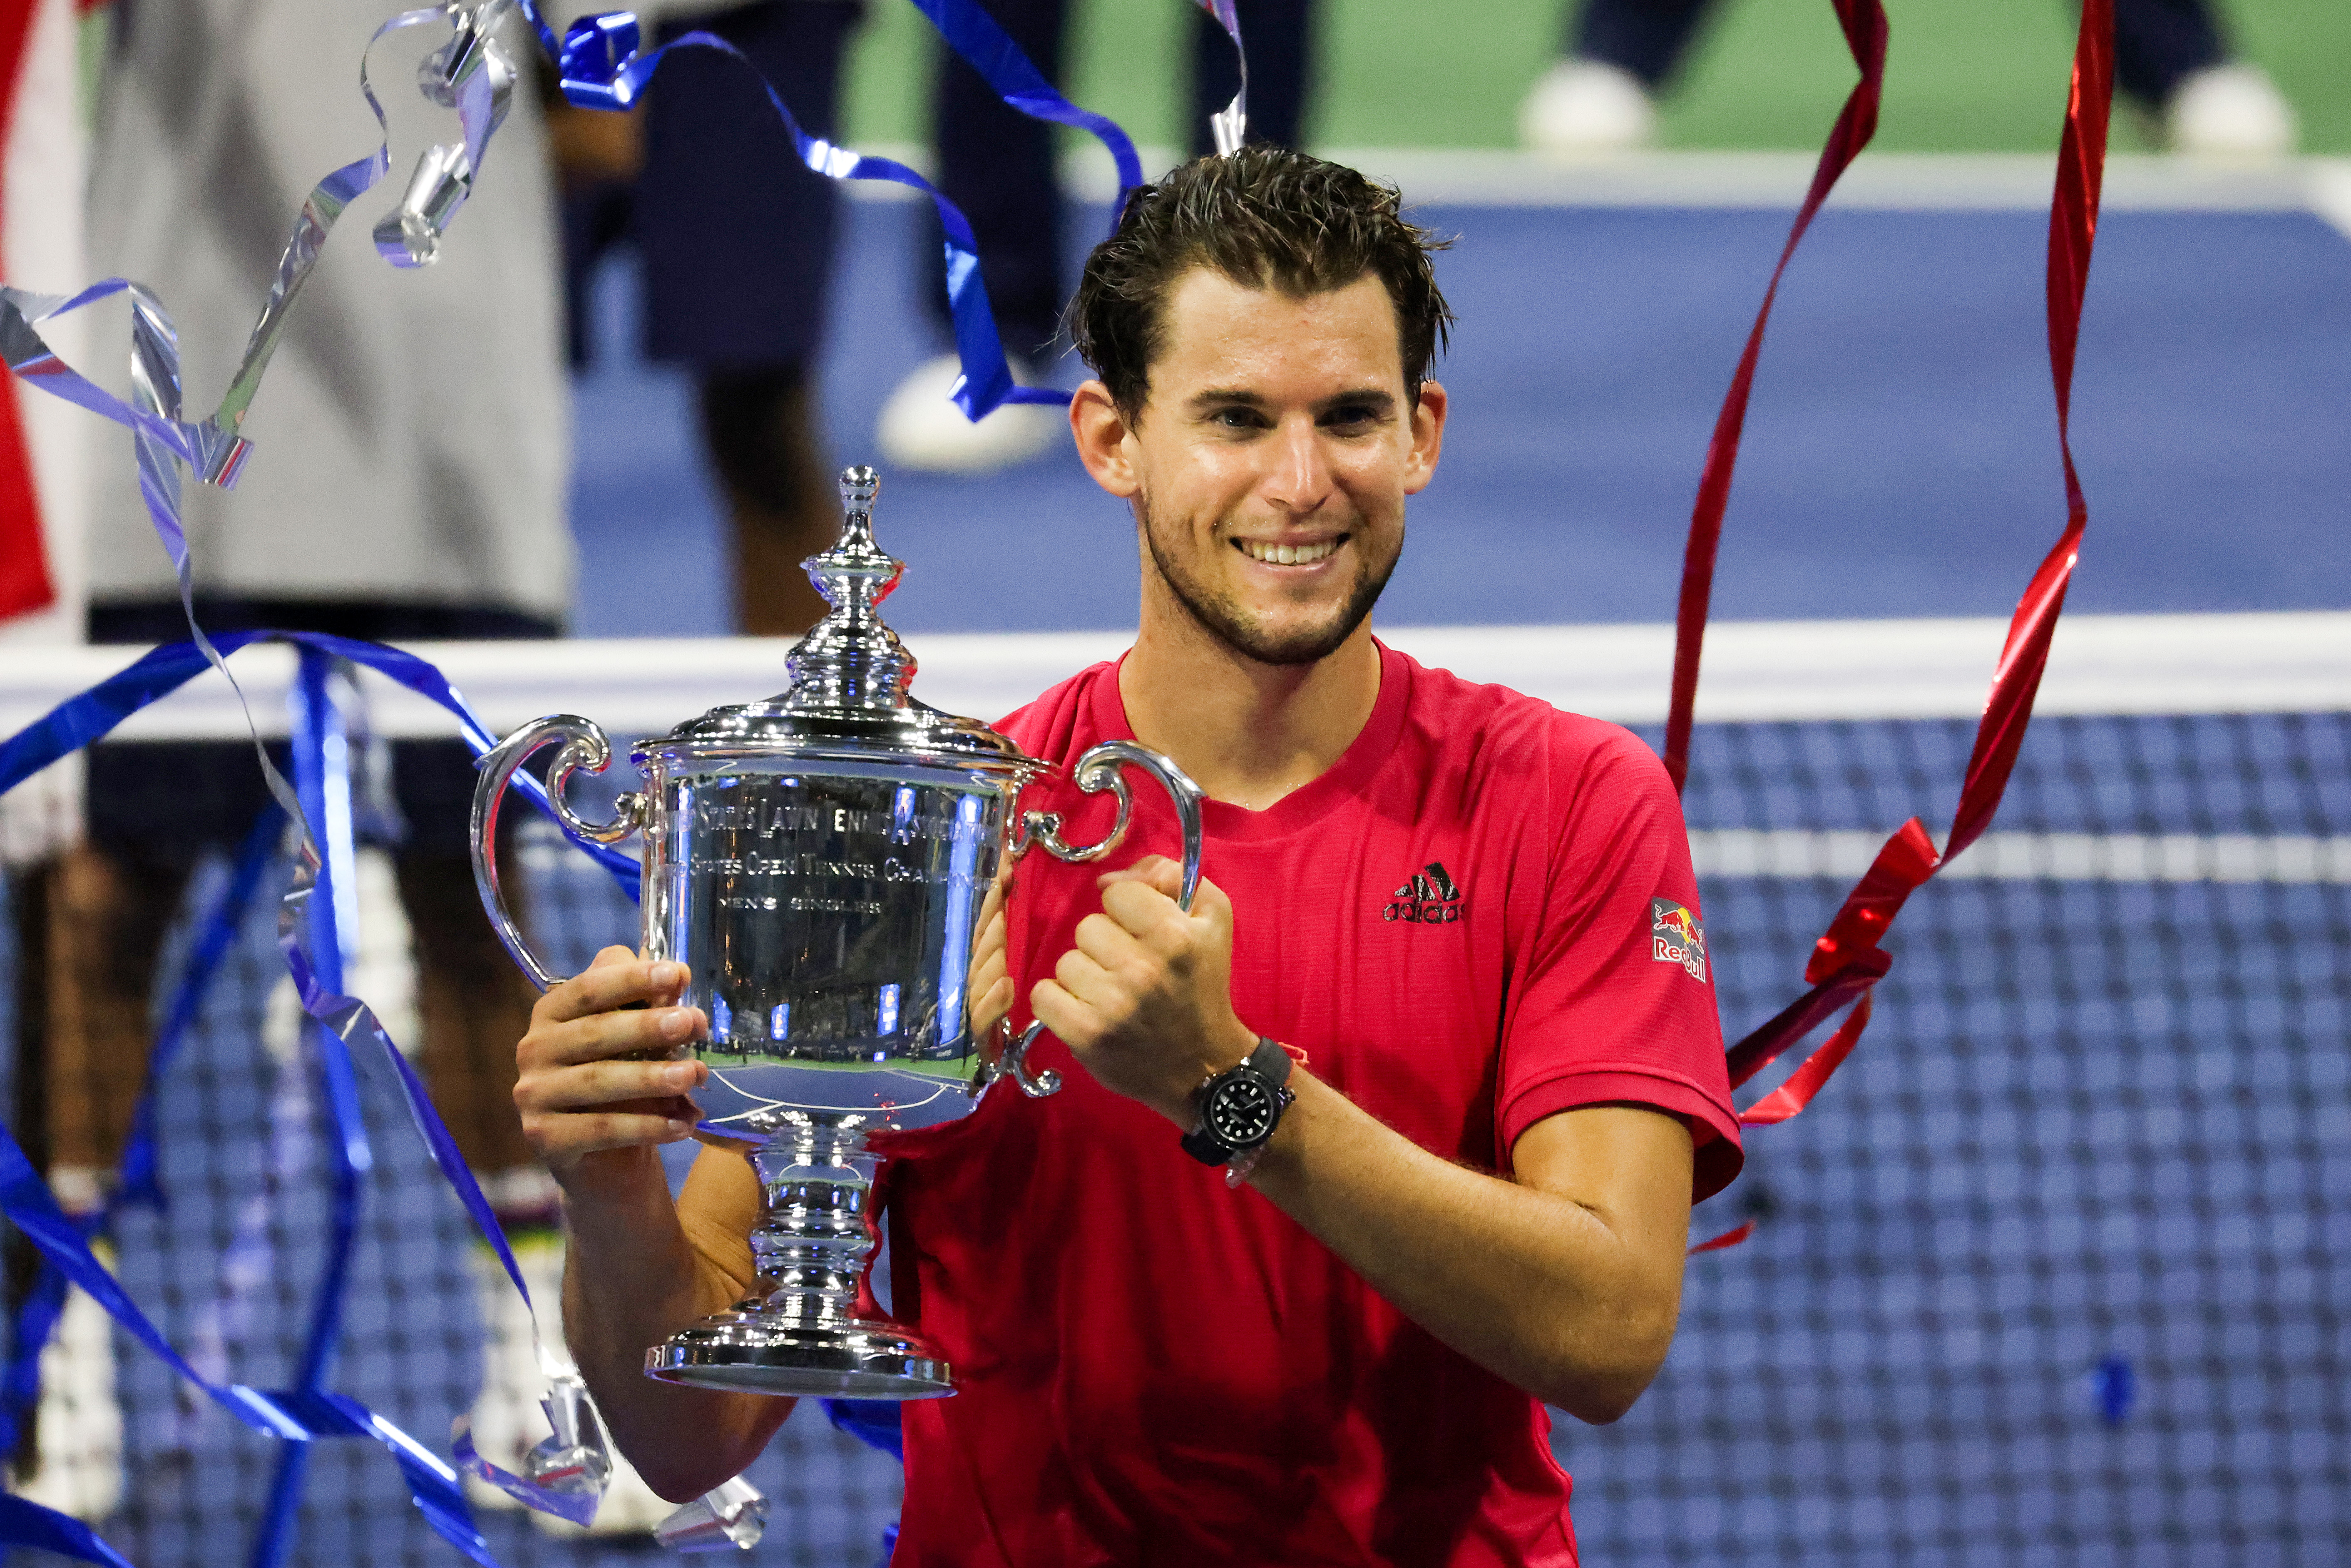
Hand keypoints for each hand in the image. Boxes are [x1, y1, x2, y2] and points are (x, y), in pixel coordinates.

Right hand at [514, 946, 709, 1194]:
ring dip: (652, 1077)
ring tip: (695, 1074)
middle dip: (649, 1026)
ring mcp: (534, 1095)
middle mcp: (534, 1049)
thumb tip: (678, 977)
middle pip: (594, 1032)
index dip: (632, 978)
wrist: (605, 1159)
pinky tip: (684, 1124)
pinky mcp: (545, 1138)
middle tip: (695, 1023)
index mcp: (552, 1012)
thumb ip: (649, 1005)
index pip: (589, 988)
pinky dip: (647, 1126)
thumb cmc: (623, 1082)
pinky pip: (601, 1128)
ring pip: (598, 1081)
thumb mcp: (637, 1039)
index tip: (678, 974)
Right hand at [966, 871, 1014, 1057]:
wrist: (1022, 1063)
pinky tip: (1006, 987)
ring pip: (979, 979)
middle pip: (981, 947)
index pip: (990, 921)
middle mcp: (982, 978)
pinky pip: (983, 1020)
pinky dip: (992, 1002)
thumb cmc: (1033, 1005)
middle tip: (1003, 902)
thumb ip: (1016, 918)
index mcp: (993, 957)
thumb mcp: (1027, 956)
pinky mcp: (984, 1039)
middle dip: (991, 923)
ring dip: (990, 958)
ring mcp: (979, 1006)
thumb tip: (1014, 866)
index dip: (996, 894)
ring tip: (1003, 941)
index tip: (1009, 866)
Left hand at [1029, 856, 1256, 1123]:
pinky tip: (1085, 1009)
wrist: (1203, 1067)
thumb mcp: (1211, 919)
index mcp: (1174, 937)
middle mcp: (1143, 970)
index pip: (1117, 893)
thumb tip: (1109, 877)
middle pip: (1088, 927)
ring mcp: (1112, 1005)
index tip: (1141, 933)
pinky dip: (1059, 1001)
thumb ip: (1171, 877)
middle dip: (1105, 944)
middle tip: (1129, 968)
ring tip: (1111, 992)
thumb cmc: (1203, 987)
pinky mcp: (1086, 1035)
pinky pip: (1043, 994)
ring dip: (1084, 974)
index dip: (1127, 910)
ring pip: (1066, 960)